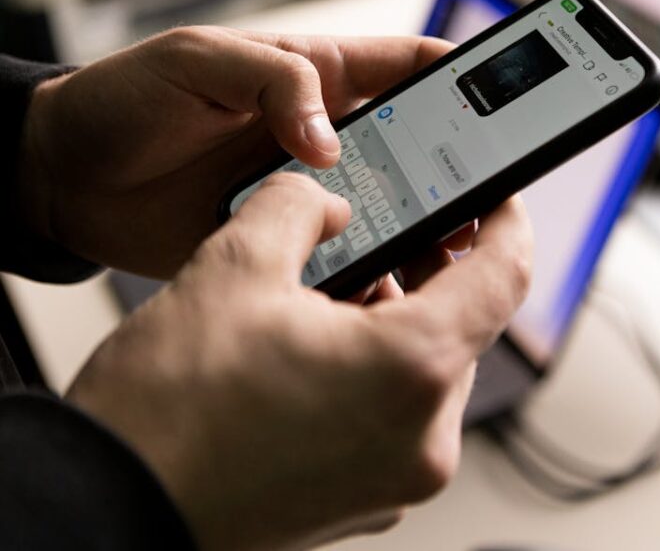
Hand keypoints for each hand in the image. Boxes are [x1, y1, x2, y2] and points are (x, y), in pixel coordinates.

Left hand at [18, 27, 452, 277]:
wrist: (68, 178)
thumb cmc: (129, 100)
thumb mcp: (200, 61)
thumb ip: (276, 82)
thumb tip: (331, 142)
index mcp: (320, 78)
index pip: (414, 67)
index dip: (470, 77)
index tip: (512, 100)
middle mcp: (328, 136)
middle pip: (421, 149)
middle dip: (462, 172)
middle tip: (488, 204)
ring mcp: (310, 192)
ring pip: (391, 210)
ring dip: (423, 231)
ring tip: (449, 258)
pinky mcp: (285, 241)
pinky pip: (344, 258)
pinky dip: (369, 276)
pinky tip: (386, 295)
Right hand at [66, 172, 532, 550]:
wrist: (108, 507)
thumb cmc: (165, 413)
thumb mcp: (233, 268)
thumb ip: (299, 206)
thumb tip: (325, 198)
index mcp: (410, 372)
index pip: (504, 276)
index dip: (507, 222)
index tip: (496, 197)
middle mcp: (421, 439)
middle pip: (463, 325)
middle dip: (428, 272)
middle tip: (386, 234)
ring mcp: (396, 480)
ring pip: (427, 371)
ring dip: (395, 322)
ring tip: (328, 294)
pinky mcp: (365, 499)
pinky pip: (397, 416)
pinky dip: (375, 373)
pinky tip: (316, 349)